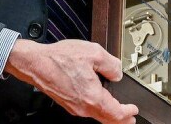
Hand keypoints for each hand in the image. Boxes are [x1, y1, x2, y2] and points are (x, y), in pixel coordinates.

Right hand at [4, 39, 137, 123]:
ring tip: (117, 113)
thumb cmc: (59, 58)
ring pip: (96, 116)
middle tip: (130, 119)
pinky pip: (87, 111)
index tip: (134, 110)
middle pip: (106, 119)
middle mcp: (83, 106)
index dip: (127, 113)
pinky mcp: (67, 103)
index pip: (116, 113)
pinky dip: (97, 110)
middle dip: (121, 120)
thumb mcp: (93, 53)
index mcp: (92, 96)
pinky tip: (99, 103)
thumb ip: (111, 64)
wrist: (35, 63)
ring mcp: (74, 106)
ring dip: (109, 116)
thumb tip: (117, 73)